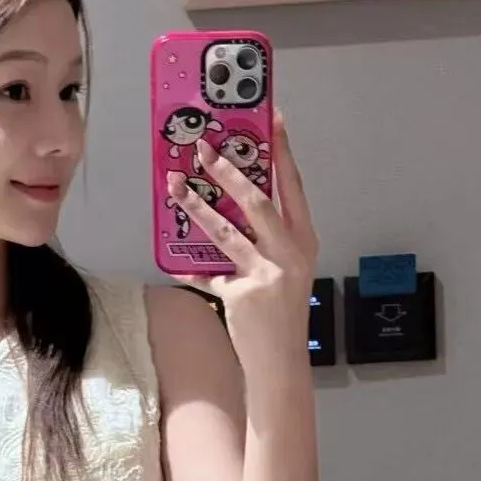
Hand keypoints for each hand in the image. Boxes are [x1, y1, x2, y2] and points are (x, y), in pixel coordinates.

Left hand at [168, 112, 317, 379]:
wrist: (280, 360)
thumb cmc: (281, 313)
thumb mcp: (286, 270)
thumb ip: (266, 240)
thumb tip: (230, 205)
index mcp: (304, 240)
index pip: (292, 186)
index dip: (282, 152)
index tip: (273, 119)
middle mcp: (290, 252)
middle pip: (257, 201)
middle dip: (228, 171)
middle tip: (204, 148)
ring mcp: (266, 274)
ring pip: (226, 230)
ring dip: (197, 206)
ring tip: (176, 186)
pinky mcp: (242, 295)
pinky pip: (208, 275)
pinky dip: (191, 270)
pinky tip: (176, 265)